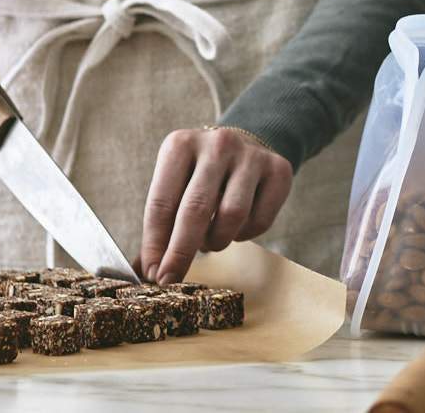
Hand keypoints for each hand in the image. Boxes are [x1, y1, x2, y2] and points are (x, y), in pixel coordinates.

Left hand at [138, 127, 292, 283]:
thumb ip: (161, 223)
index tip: (154, 273)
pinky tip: (236, 226)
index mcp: (180, 144)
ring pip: (231, 217)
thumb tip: (146, 270)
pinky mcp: (278, 169)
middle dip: (181, 252)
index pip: (162, 202)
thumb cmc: (200, 173)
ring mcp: (250, 155)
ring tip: (209, 239)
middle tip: (171, 280)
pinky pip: (259, 221)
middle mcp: (216, 144)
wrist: (246, 143)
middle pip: (196, 209)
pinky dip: (244, 235)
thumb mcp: (175, 183)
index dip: (156, 243)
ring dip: (216, 241)